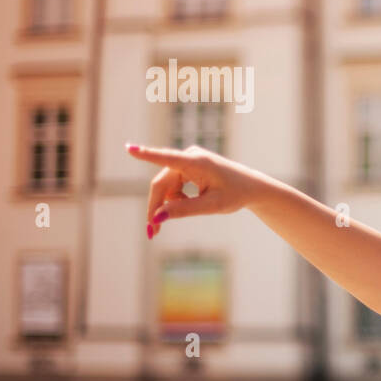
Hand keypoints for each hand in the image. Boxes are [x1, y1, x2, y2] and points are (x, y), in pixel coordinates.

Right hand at [125, 143, 265, 238]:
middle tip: (153, 232)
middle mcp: (190, 156)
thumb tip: (157, 217)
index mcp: (197, 162)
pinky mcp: (187, 166)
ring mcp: (187, 160)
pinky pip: (172, 185)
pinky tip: (188, 204)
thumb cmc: (236, 194)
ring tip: (171, 224)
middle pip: (161, 184)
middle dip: (156, 207)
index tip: (129, 148)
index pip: (167, 158)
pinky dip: (174, 199)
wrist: (251, 187)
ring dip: (166, 204)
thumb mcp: (213, 206)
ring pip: (165, 186)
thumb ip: (185, 210)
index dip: (146, 155)